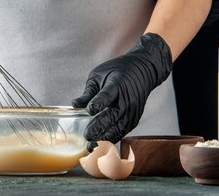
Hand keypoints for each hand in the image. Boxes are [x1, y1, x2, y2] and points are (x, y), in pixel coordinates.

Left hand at [72, 33, 172, 150]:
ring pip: (118, 127)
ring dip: (105, 137)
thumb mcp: (99, 75)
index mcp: (117, 85)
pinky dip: (112, 139)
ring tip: (91, 146)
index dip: (99, 102)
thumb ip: (88, 92)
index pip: (108, 95)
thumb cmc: (117, 72)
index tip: (90, 110)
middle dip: (100, 126)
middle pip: (113, 115)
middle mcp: (126, 100)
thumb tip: (74, 105)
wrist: (143, 72)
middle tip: (87, 135)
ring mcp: (132, 111)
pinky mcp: (134, 120)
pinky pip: (122, 132)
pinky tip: (100, 146)